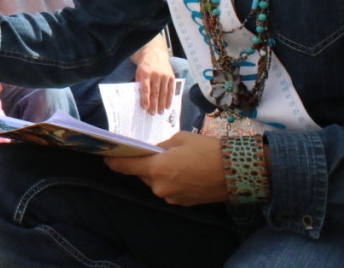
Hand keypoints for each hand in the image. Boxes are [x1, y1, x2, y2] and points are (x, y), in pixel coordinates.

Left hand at [104, 132, 226, 205]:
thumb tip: (151, 151)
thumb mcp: (180, 139)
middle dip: (144, 163)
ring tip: (176, 160)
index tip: (105, 156)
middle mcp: (159, 186)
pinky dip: (171, 180)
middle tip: (152, 151)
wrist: (238, 171)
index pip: (125, 166)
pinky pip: (169, 189)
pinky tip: (185, 171)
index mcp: (156, 168)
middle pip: (141, 173)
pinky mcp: (183, 203)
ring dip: (159, 172)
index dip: (113, 161)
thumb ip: (160, 146)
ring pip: (155, 182)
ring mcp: (171, 197)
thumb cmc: (208, 149)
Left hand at [133, 44, 174, 113]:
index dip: (145, 99)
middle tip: (153, 113)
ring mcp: (165, 75)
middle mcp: (156, 74)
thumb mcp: (138, 72)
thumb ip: (139, 83)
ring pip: (164, 92)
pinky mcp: (171, 76)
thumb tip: (140, 99)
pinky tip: (167, 106)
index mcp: (145, 73)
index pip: (145, 88)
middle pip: (155, 92)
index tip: (144, 108)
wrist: (155, 53)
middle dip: (154, 104)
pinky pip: (171, 90)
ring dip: (162, 104)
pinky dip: (169, 99)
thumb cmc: (144, 66)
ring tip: (160, 112)